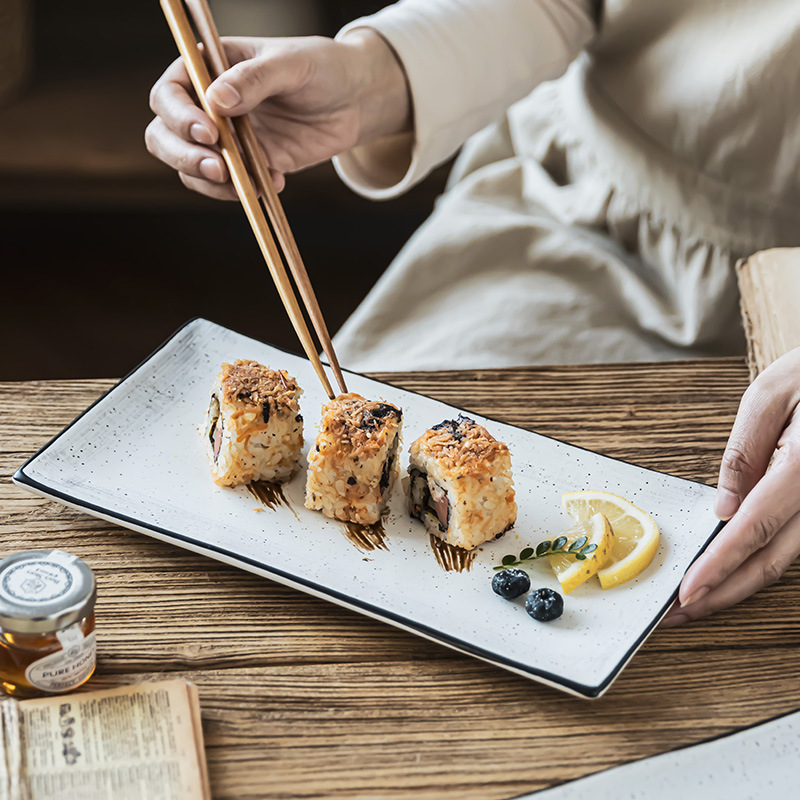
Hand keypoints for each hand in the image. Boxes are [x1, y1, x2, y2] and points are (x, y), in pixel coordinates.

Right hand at [145, 31, 410, 197]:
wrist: (355, 101)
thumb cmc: (322, 68)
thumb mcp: (292, 64)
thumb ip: (255, 79)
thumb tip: (216, 101)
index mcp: (209, 68)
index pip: (170, 93)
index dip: (180, 116)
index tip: (210, 133)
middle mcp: (207, 104)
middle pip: (165, 135)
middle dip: (185, 156)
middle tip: (219, 169)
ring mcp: (225, 138)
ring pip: (189, 167)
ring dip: (210, 182)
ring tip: (248, 181)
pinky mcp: (247, 164)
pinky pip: (227, 186)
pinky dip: (242, 191)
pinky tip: (276, 179)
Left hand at [662, 346, 799, 626]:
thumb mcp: (774, 394)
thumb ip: (747, 451)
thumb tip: (724, 505)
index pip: (754, 529)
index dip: (718, 566)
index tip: (686, 593)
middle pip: (773, 561)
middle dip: (723, 593)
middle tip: (678, 612)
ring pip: (786, 559)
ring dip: (740, 583)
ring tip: (698, 598)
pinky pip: (795, 539)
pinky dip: (761, 560)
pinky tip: (731, 566)